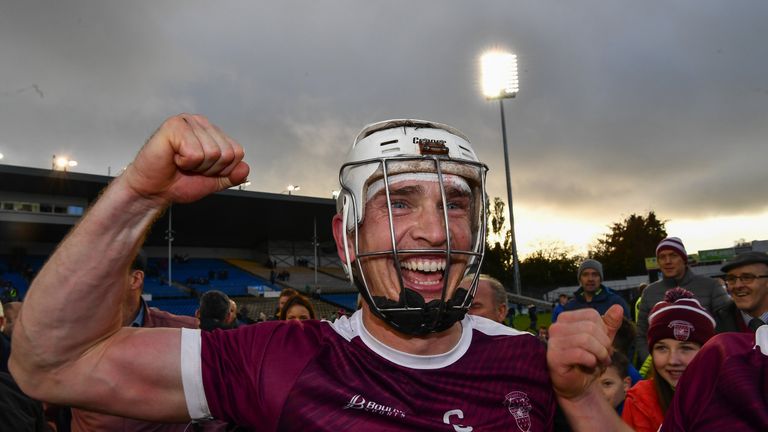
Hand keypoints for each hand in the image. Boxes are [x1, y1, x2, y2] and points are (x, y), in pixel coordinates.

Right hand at [123, 114, 249, 203]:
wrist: (153, 191)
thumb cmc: (177, 182)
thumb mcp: (213, 182)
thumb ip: (232, 175)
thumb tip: (245, 169)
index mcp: (213, 133)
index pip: (237, 152)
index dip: (223, 169)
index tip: (203, 170)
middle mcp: (202, 124)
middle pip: (227, 153)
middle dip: (210, 169)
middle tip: (191, 168)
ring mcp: (188, 122)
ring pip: (212, 153)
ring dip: (196, 166)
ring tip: (182, 163)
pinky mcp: (174, 126)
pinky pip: (195, 153)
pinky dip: (185, 162)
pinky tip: (174, 158)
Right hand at [546, 304, 623, 399]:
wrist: (578, 385)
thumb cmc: (588, 361)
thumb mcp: (602, 341)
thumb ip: (610, 324)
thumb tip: (618, 308)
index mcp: (566, 318)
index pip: (591, 315)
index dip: (604, 330)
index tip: (604, 344)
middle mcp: (556, 327)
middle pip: (590, 327)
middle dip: (604, 344)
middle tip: (605, 356)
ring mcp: (553, 342)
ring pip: (585, 339)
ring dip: (599, 354)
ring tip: (600, 362)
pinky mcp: (553, 357)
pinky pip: (579, 354)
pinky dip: (591, 361)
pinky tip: (590, 366)